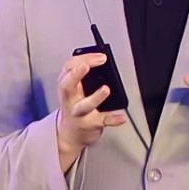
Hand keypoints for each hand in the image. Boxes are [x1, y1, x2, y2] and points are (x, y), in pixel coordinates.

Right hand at [52, 51, 126, 172]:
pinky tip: (121, 117)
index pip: (69, 68)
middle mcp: (70, 99)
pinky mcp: (90, 124)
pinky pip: (102, 121)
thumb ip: (83, 73)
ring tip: (105, 89)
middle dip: (75, 75)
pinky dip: (113, 120)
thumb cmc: (74, 105)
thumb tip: (102, 59)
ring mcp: (79, 113)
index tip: (99, 55)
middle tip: (86, 66)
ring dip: (95, 97)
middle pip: (67, 85)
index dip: (82, 58)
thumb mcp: (73, 88)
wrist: (69, 133)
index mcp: (67, 86)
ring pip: (84, 105)